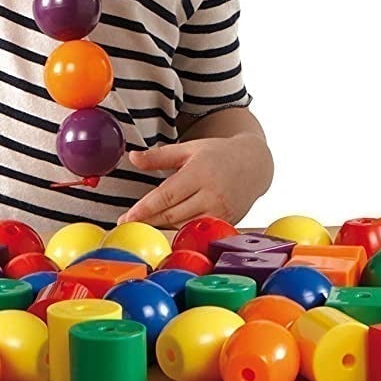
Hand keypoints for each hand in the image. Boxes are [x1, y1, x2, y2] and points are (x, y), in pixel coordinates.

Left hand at [115, 135, 272, 227]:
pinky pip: (198, 231)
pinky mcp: (226, 223)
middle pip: (173, 214)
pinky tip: (166, 231)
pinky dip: (181, 232)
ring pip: (184, 226)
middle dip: (148, 221)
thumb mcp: (189, 149)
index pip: (167, 195)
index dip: (145, 208)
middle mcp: (211, 195)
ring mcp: (221, 212)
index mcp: (200, 173)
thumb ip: (159, 156)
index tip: (126, 217)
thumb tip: (132, 157)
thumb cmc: (218, 154)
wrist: (254, 164)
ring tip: (142, 228)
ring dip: (162, 228)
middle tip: (126, 226)